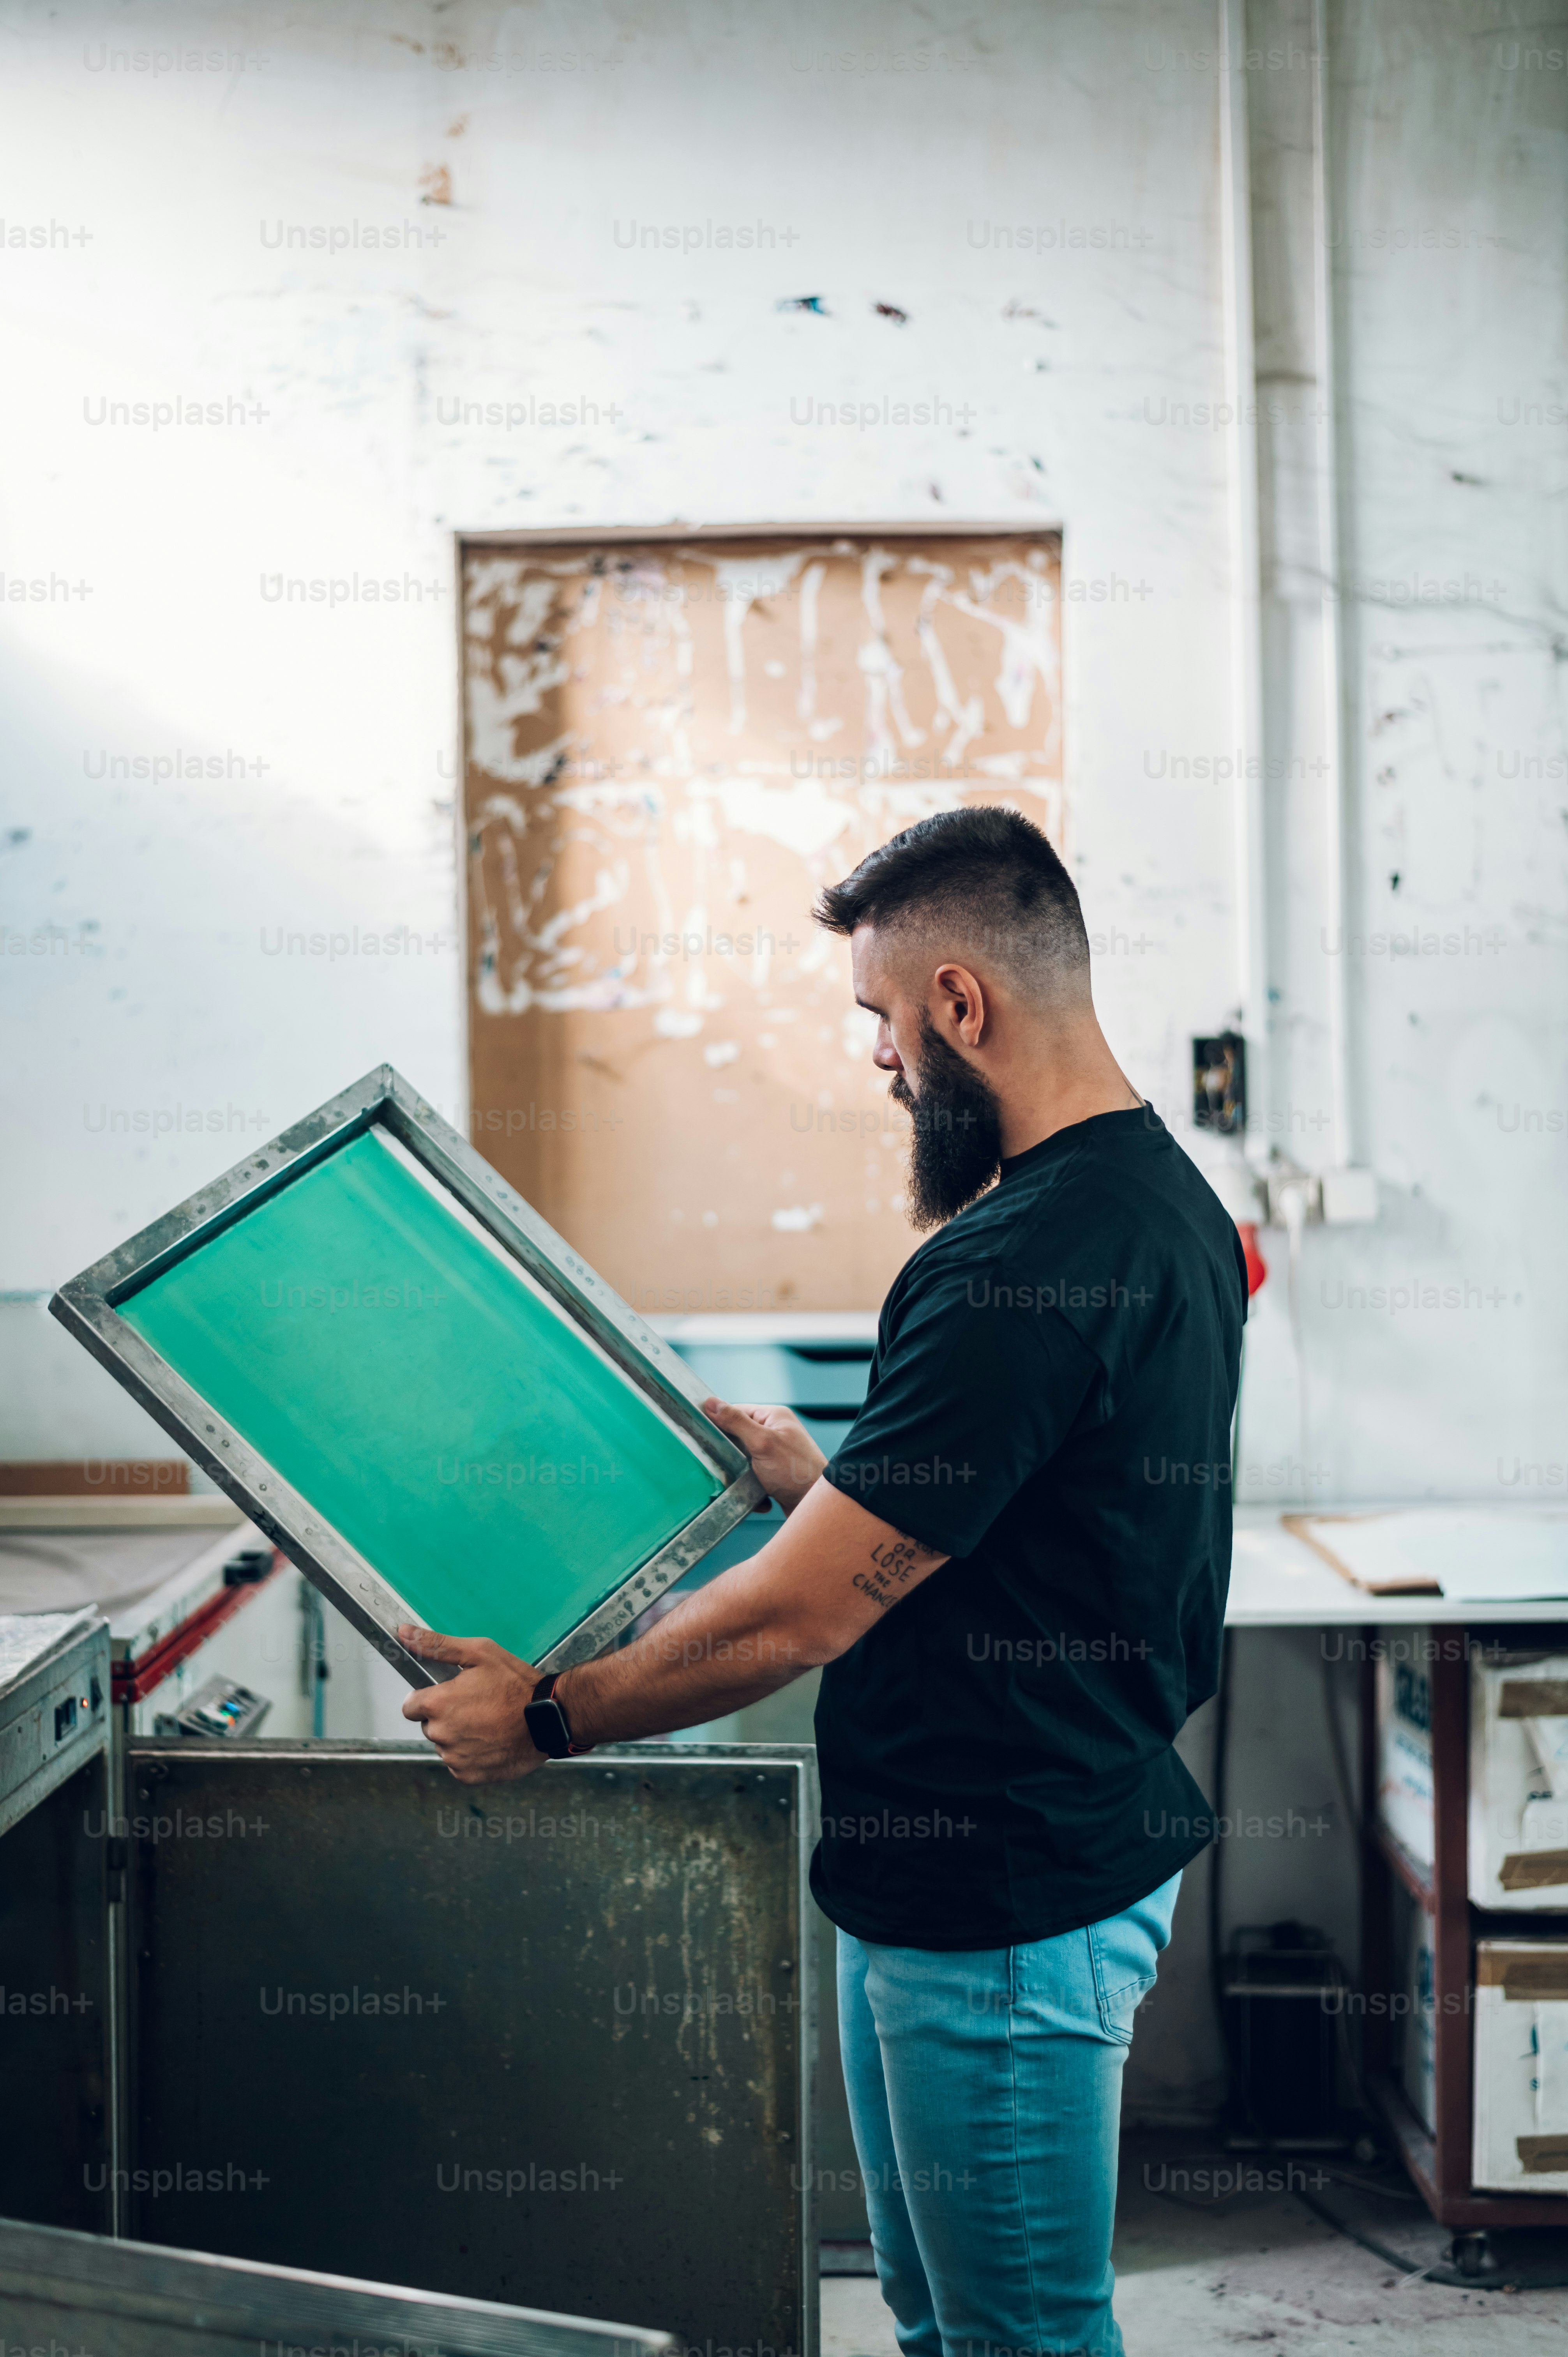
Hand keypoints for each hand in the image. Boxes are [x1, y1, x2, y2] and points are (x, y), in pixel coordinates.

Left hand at [398, 1627, 545, 1783]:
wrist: (549, 1718)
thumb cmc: (517, 1684)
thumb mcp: (479, 1653)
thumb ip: (437, 1645)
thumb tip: (404, 1633)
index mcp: (437, 1704)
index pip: (410, 1706)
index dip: (428, 1698)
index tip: (448, 1695)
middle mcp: (440, 1734)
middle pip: (429, 1725)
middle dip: (446, 1716)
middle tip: (476, 1706)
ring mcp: (454, 1758)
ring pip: (445, 1745)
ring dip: (458, 1736)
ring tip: (487, 1723)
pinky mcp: (468, 1775)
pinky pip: (458, 1764)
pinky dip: (471, 1754)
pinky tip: (491, 1740)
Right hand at [701, 1397, 828, 1517]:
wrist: (817, 1505)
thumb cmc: (795, 1471)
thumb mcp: (761, 1442)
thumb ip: (736, 1422)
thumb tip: (710, 1402)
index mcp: (775, 1417)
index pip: (737, 1411)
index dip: (720, 1423)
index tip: (705, 1436)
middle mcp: (777, 1433)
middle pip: (738, 1437)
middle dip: (731, 1455)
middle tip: (729, 1465)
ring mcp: (777, 1454)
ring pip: (743, 1460)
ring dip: (741, 1475)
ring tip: (748, 1483)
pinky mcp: (776, 1474)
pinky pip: (753, 1477)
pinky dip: (753, 1488)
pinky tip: (760, 1496)